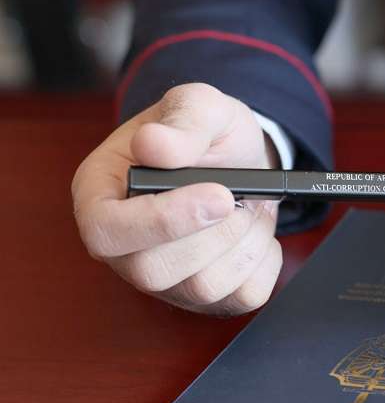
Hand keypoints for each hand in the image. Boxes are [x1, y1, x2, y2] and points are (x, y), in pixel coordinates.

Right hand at [72, 83, 282, 314]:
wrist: (242, 160)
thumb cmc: (206, 135)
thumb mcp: (200, 105)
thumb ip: (183, 118)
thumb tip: (154, 144)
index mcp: (100, 195)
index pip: (105, 232)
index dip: (161, 221)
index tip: (218, 194)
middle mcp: (124, 246)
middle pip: (153, 270)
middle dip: (214, 232)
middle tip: (240, 196)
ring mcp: (164, 279)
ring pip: (202, 287)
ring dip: (243, 241)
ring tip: (248, 207)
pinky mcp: (206, 297)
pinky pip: (243, 296)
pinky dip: (265, 260)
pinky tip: (255, 232)